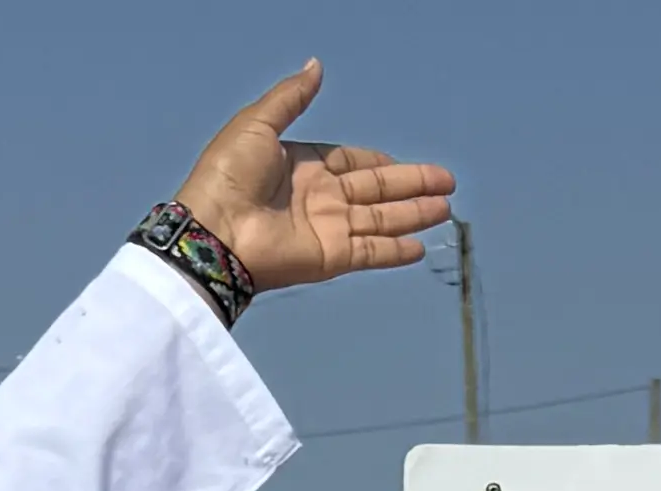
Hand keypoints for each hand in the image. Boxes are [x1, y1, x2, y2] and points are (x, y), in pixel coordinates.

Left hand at [173, 62, 455, 292]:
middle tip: (447, 182)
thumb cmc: (228, 174)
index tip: (403, 163)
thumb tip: (316, 65)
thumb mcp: (258, 123)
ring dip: (413, 214)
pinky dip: (395, 251)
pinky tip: (421, 247)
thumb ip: (291, 97)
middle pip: (376, 189)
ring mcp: (327, 228)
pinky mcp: (330, 256)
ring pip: (381, 219)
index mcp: (302, 166)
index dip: (377, 162)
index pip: (350, 163)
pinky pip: (370, 252)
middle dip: (412, 185)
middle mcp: (319, 198)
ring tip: (446, 209)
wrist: (213, 229)